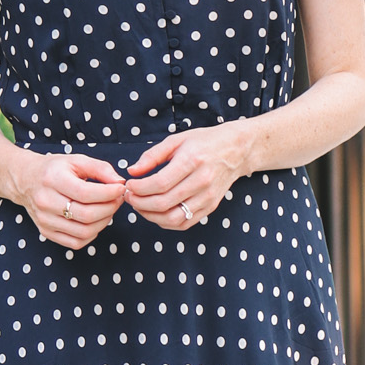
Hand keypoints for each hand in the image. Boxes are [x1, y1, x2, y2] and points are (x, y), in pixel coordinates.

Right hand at [17, 149, 127, 251]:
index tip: (121, 189)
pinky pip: (76, 243)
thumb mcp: (76, 160)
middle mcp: (46, 202)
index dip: (109, 194)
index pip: (86, 193)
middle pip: (86, 215)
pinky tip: (95, 221)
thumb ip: (101, 169)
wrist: (26, 181)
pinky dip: (92, 234)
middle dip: (110, 208)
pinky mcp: (46, 232)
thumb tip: (120, 183)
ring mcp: (45, 220)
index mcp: (53, 179)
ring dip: (104, 222)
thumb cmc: (55, 169)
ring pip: (84, 232)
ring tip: (108, 209)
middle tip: (118, 199)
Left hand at [122, 125, 248, 230]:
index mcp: (191, 161)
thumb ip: (152, 156)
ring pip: (173, 218)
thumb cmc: (204, 142)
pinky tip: (156, 213)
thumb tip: (132, 171)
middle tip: (129, 196)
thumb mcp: (176, 140)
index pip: (159, 183)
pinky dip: (166, 222)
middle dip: (139, 203)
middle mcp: (201, 182)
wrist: (236, 150)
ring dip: (150, 216)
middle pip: (163, 203)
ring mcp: (207, 197)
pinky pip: (184, 223)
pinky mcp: (210, 207)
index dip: (138, 188)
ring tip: (140, 206)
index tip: (128, 185)